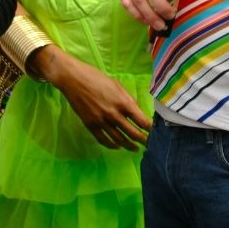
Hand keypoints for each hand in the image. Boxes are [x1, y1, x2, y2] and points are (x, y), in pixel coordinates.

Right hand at [34, 48, 151, 150]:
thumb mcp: (118, 86)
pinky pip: (103, 140)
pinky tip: (117, 146)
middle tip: (148, 144)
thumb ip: (128, 100)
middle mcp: (114, 114)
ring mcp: (101, 121)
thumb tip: (137, 112)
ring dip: (128, 145)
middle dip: (142, 140)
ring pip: (118, 139)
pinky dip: (111, 145)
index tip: (155, 132)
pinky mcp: (90, 125)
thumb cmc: (97, 78)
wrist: (73, 79)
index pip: (141, 120)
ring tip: (135, 148)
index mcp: (123, 102)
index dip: (149, 128)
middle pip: (132, 132)